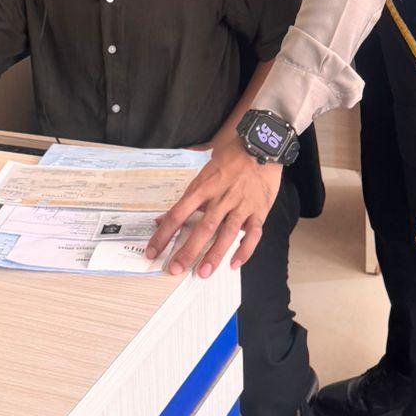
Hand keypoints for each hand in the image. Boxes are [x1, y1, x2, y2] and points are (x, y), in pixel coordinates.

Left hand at [146, 145, 281, 276]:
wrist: (262, 143)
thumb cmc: (231, 158)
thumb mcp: (205, 172)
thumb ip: (186, 198)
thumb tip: (161, 219)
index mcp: (204, 186)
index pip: (179, 213)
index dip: (164, 233)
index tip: (153, 251)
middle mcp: (222, 197)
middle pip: (204, 226)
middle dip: (189, 249)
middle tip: (175, 269)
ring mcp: (242, 204)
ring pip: (228, 232)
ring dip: (215, 253)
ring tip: (203, 272)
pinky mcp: (259, 209)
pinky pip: (253, 233)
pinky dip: (245, 250)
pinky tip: (235, 264)